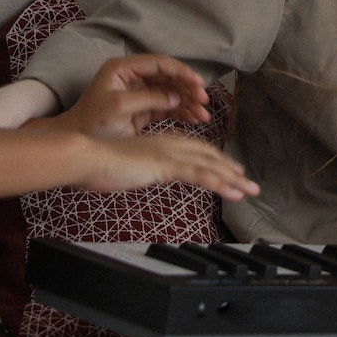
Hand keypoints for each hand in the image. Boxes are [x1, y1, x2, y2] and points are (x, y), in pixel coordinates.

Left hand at [43, 53, 208, 138]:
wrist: (78, 143)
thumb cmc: (92, 122)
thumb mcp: (119, 107)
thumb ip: (149, 98)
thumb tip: (176, 97)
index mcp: (123, 69)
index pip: (159, 63)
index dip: (180, 71)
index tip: (197, 83)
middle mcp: (133, 78)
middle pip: (168, 77)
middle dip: (188, 88)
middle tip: (204, 100)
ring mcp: (139, 93)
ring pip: (171, 92)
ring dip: (188, 102)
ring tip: (203, 115)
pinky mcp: (143, 109)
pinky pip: (168, 107)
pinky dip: (182, 113)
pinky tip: (194, 120)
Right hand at [79, 132, 258, 201]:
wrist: (85, 156)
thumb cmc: (97, 164)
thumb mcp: (126, 167)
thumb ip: (139, 170)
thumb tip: (141, 175)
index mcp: (160, 143)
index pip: (196, 151)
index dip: (215, 160)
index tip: (230, 169)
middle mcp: (169, 144)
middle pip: (209, 156)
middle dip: (231, 170)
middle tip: (249, 182)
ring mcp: (168, 153)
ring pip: (210, 165)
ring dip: (233, 179)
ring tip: (250, 191)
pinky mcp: (165, 165)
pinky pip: (199, 175)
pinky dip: (220, 184)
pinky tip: (233, 193)